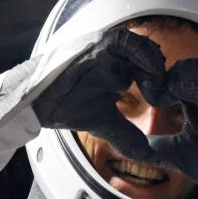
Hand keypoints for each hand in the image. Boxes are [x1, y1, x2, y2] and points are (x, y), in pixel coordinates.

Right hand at [32, 26, 165, 162]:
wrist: (36, 102)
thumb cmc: (66, 106)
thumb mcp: (105, 122)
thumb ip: (127, 135)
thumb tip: (148, 156)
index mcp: (118, 68)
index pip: (150, 66)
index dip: (160, 83)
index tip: (162, 102)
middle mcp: (115, 54)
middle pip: (151, 54)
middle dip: (161, 75)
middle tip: (160, 97)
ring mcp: (107, 46)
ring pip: (144, 46)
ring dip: (154, 68)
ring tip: (152, 92)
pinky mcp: (98, 43)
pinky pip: (129, 42)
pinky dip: (143, 59)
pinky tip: (143, 82)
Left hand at [147, 59, 197, 198]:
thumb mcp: (172, 154)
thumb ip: (152, 146)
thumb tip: (125, 148)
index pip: (178, 76)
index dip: (158, 78)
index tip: (139, 89)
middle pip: (188, 66)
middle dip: (164, 73)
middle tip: (147, 90)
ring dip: (176, 78)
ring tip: (158, 96)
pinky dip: (189, 88)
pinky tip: (170, 99)